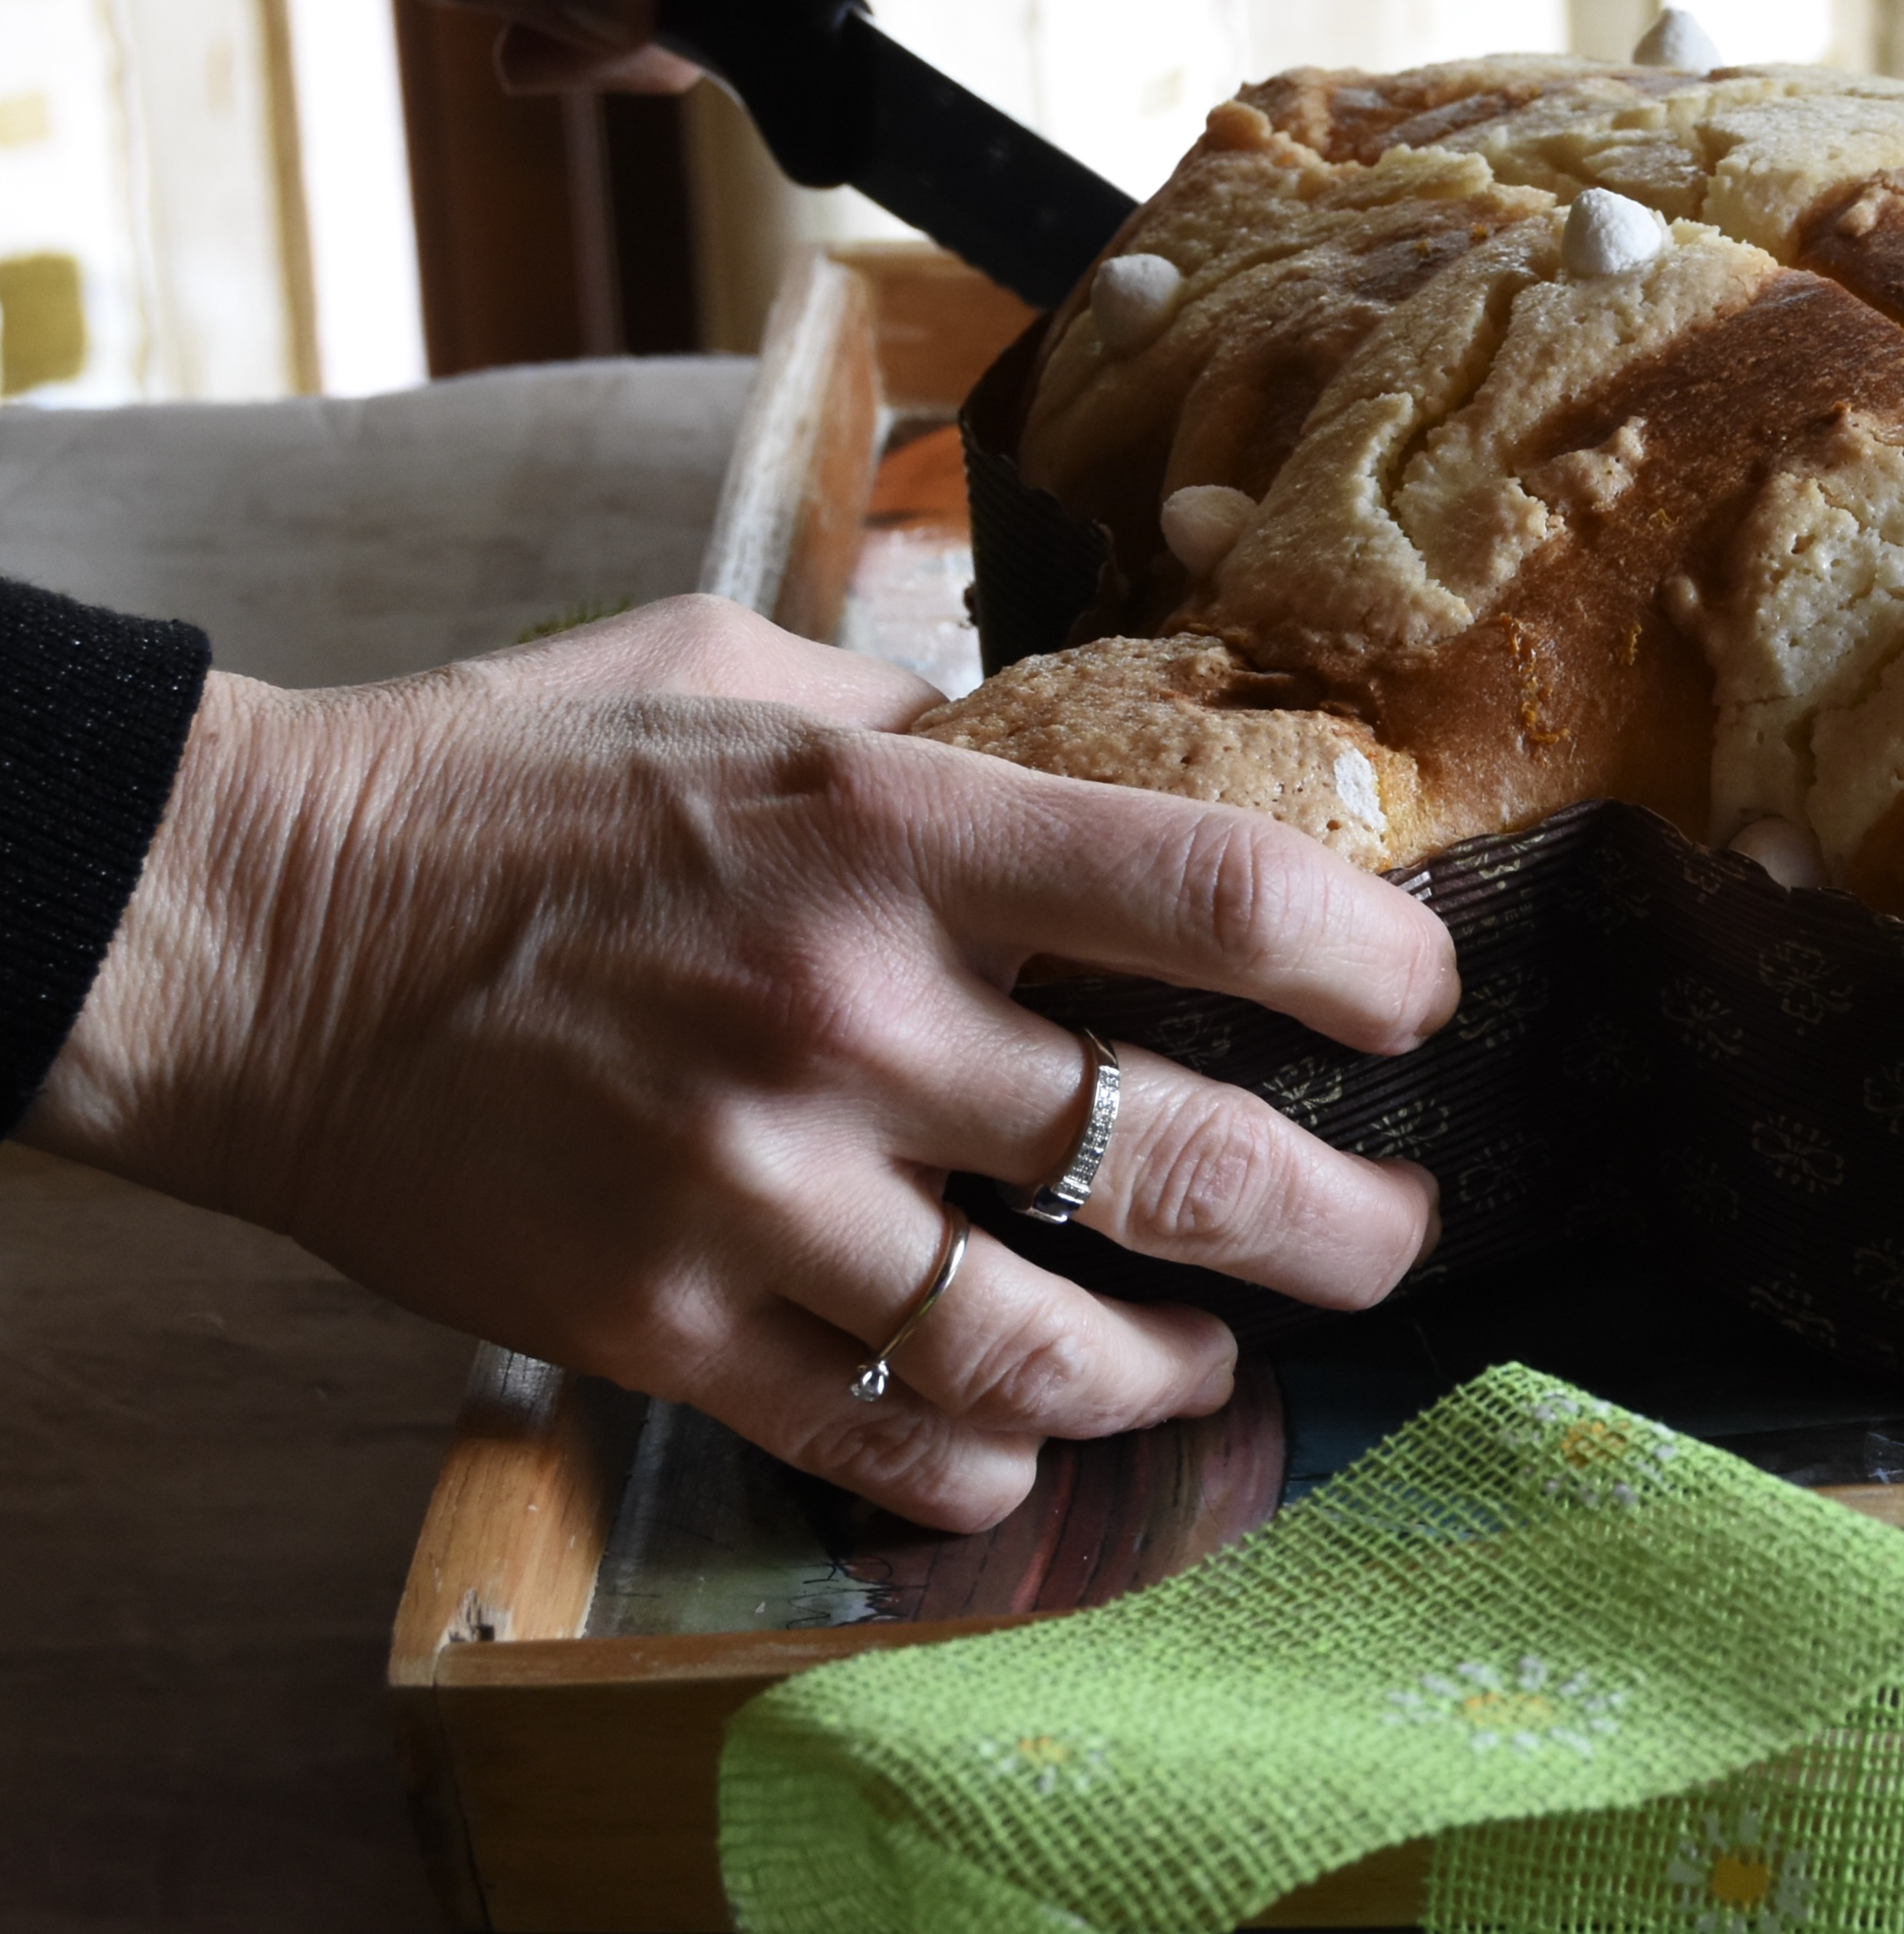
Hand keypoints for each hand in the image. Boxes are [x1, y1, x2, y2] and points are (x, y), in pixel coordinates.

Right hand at [22, 597, 1457, 1531]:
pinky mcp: (661, 1326)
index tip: (1422, 1004)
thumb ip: (930, 728)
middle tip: (1396, 1230)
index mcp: (891, 835)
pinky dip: (989, 1454)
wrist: (250, 932)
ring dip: (1181, 1365)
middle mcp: (849, 1022)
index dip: (1370, 965)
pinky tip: (1028, 1429)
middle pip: (1189, 1164)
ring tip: (1218, 1350)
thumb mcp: (739, 681)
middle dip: (1348, 1225)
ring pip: (1054, 1344)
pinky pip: (884, 1437)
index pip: (1215, 900)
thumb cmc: (510, 783)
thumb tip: (1092, 744)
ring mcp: (755, 1194)